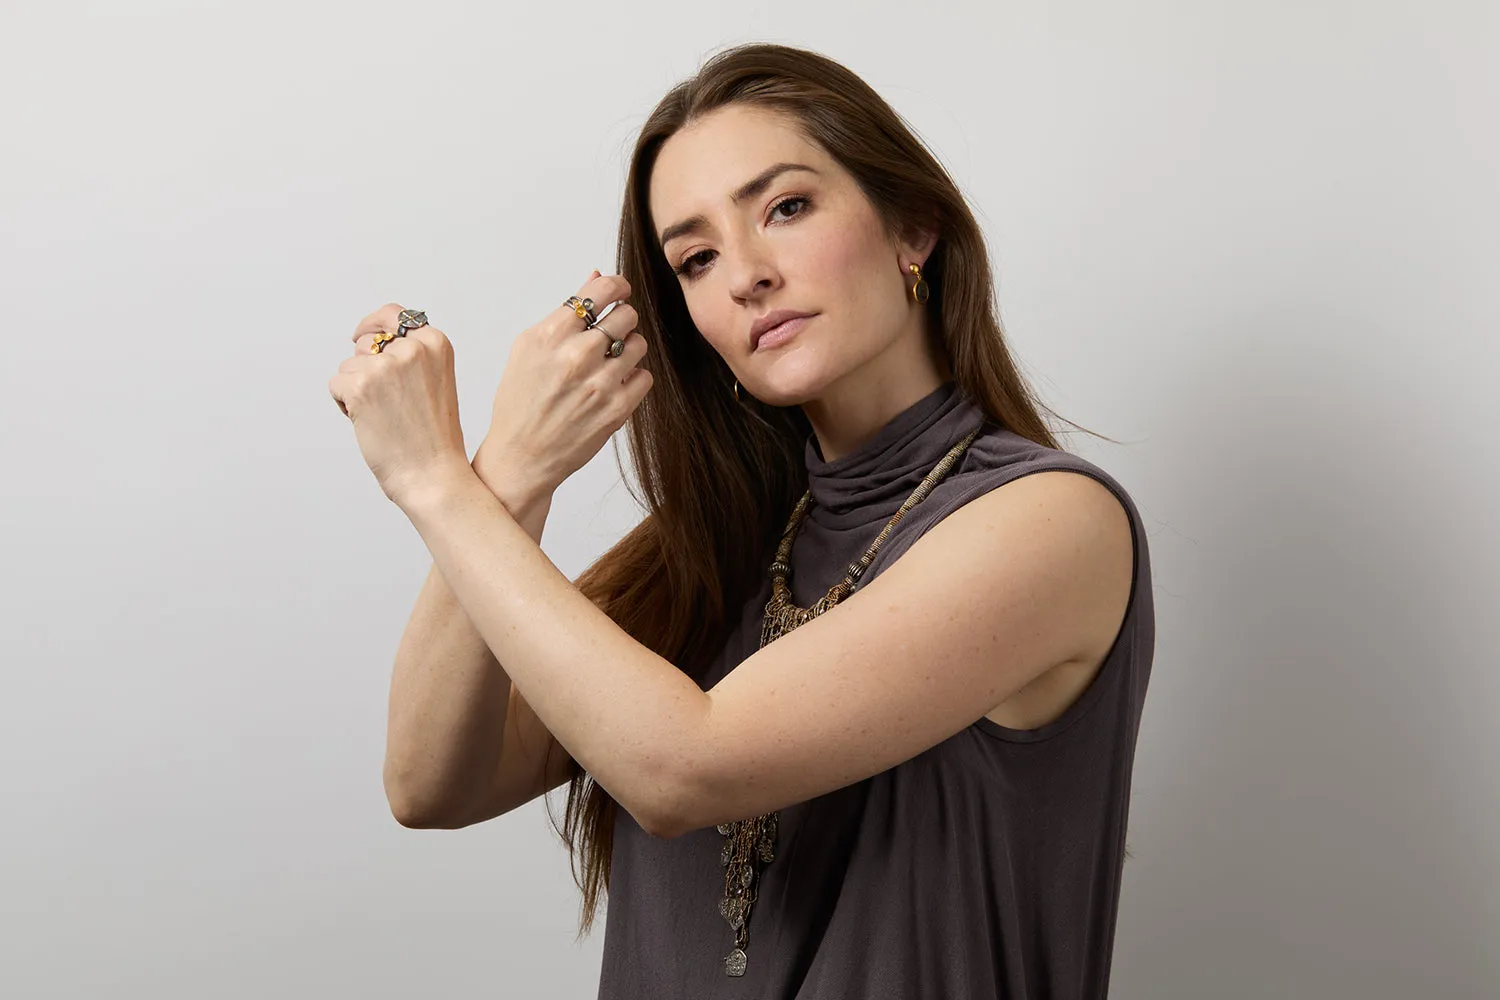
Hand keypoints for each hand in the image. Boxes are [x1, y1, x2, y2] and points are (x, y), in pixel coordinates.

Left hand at [329, 303, 470, 505]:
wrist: (433, 475)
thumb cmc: (434, 438)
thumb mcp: (437, 382)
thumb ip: (413, 357)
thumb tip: (370, 340)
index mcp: (436, 344)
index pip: (395, 314)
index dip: (374, 324)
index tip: (362, 334)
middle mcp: (412, 348)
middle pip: (367, 343)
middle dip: (366, 368)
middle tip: (388, 403)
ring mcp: (385, 366)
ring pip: (348, 367)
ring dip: (356, 389)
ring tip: (383, 417)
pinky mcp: (359, 386)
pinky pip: (336, 386)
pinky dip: (344, 405)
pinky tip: (369, 423)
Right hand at [478, 271, 652, 494]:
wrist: (522, 455)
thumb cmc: (521, 400)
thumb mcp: (529, 348)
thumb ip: (565, 313)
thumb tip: (595, 277)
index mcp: (551, 335)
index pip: (601, 291)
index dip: (617, 286)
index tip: (619, 292)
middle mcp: (577, 355)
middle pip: (627, 314)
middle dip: (621, 321)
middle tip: (611, 334)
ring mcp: (600, 383)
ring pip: (639, 344)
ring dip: (628, 350)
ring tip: (610, 363)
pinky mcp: (617, 408)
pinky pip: (645, 376)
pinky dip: (633, 378)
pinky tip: (613, 385)